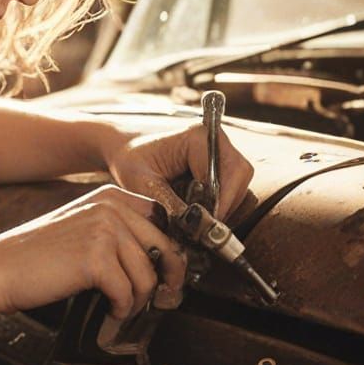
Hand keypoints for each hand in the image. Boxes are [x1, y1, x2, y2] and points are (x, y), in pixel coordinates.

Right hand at [0, 184, 186, 320]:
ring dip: (137, 300)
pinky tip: (108, 311)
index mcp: (110, 196)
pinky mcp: (95, 259)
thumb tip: (164, 260)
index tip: (167, 275)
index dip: (170, 251)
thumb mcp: (82, 228)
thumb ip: (119, 233)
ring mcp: (104, 230)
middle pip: (164, 248)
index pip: (163, 221)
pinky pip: (127, 293)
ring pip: (148, 275)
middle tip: (157, 301)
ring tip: (120, 307)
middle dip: (164, 281)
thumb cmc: (36, 256)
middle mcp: (110, 207)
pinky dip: (120, 310)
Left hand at [104, 123, 254, 223]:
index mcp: (197, 137)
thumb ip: (169, 205)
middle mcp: (214, 140)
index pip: (227, 172)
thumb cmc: (130, 161)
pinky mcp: (219, 164)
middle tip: (200, 226)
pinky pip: (232, 189)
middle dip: (223, 206)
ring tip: (195, 219)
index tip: (203, 225)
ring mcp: (219, 151)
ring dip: (222, 207)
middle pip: (239, 178)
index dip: (220, 203)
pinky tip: (196, 212)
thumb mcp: (143, 185)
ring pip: (239, 185)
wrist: (124, 151)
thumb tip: (194, 227)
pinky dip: (218, 205)